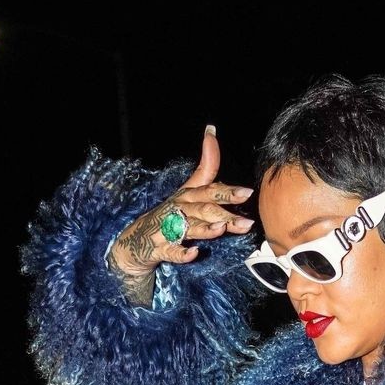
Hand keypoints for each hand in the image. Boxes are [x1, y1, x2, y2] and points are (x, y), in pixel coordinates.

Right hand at [109, 126, 252, 285]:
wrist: (136, 240)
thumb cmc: (169, 214)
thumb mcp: (187, 190)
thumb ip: (205, 167)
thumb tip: (211, 132)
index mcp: (187, 195)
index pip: (208, 189)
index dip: (227, 190)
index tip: (248, 192)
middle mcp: (179, 209)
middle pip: (203, 209)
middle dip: (223, 213)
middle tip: (247, 222)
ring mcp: (168, 228)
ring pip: (189, 228)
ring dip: (205, 229)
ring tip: (221, 229)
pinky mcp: (160, 248)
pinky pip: (171, 251)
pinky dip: (182, 253)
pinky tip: (194, 253)